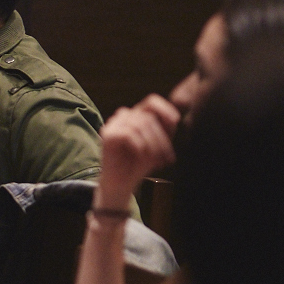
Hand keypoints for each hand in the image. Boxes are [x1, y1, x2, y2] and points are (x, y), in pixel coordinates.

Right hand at [95, 94, 179, 209]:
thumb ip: (164, 129)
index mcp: (136, 116)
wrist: (121, 183)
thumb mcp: (157, 145)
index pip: (151, 101)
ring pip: (140, 124)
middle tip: (166, 157)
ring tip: (155, 160)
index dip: (165, 108)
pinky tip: (141, 157)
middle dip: (160, 138)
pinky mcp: (107, 134)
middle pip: (148, 117)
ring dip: (152, 144)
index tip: (175, 121)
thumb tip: (174, 117)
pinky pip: (129, 134)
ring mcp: (113, 124)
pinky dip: (139, 147)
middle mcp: (123, 117)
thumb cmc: (139, 163)